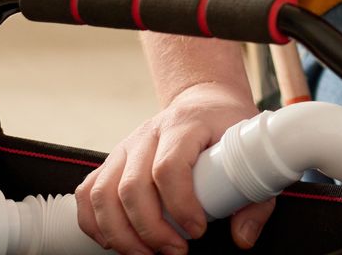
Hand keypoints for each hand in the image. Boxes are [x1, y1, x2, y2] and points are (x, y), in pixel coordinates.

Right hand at [75, 81, 274, 253]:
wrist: (205, 102)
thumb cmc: (227, 128)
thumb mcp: (250, 154)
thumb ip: (254, 199)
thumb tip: (243, 237)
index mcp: (186, 124)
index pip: (169, 166)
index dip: (179, 205)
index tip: (196, 230)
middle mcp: (149, 133)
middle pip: (132, 187)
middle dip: (151, 229)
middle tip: (175, 250)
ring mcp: (126, 146)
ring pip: (103, 194)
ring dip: (121, 233)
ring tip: (147, 253)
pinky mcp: (112, 160)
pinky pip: (88, 193)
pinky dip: (94, 224)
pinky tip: (116, 241)